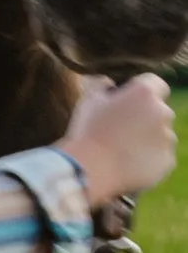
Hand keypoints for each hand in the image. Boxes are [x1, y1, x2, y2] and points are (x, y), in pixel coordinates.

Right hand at [60, 74, 177, 209]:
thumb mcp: (88, 100)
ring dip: (147, 139)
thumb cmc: (87, 133)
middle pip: (159, 111)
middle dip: (145, 117)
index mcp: (145, 93)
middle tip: (120, 130)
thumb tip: (107, 82)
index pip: (155, 84)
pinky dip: (148, 160)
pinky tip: (127, 164)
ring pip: (161, 135)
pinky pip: (160, 157)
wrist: (88, 171)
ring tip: (121, 151)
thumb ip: (101, 84)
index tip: (127, 104)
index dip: (141, 93)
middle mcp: (162, 112)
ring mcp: (167, 138)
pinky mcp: (166, 161)